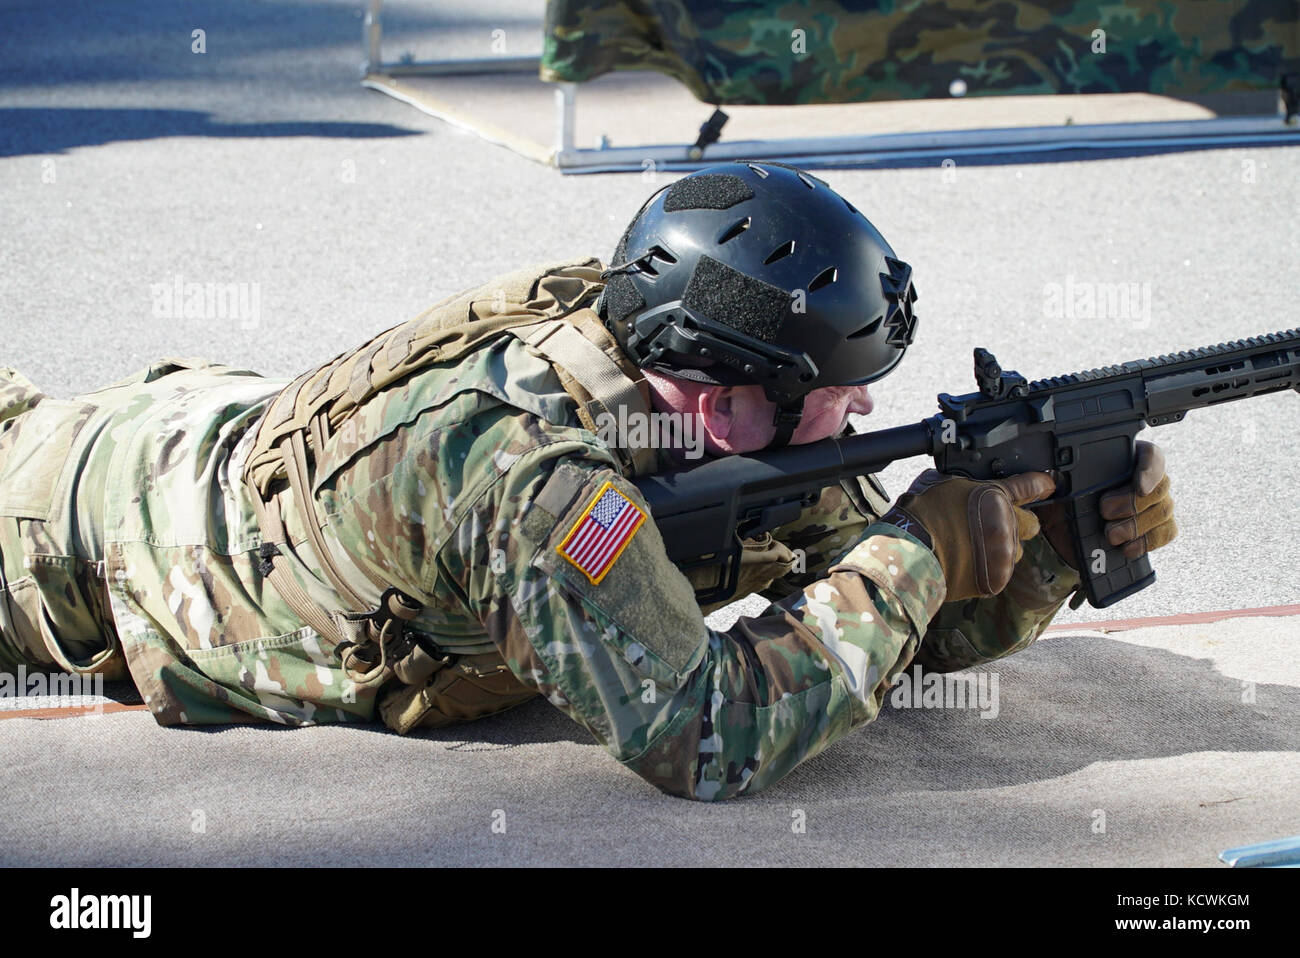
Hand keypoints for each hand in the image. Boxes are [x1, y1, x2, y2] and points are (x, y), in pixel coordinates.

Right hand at [891, 469, 1055, 601]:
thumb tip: (967, 484)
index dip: (1041, 484)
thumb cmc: (921, 515)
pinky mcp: (996, 579)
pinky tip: (965, 564)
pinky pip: (999, 573)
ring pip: (1015, 551)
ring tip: (973, 549)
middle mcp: (1006, 524)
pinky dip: (986, 570)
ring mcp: (1003, 553)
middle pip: (1032, 524)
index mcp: (995, 496)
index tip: (1047, 485)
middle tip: (1000, 525)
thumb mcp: (942, 483)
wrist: (911, 552)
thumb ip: (965, 484)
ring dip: (1001, 549)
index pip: (1031, 486)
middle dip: (1020, 522)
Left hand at [1035, 440, 1177, 570]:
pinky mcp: (1156, 529)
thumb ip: (1059, 475)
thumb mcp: (1057, 485)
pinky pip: (1166, 533)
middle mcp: (1146, 480)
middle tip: (1105, 512)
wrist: (1062, 532)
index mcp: (1125, 460)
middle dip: (1132, 503)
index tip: (1138, 485)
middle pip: (1161, 486)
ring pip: (1163, 511)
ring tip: (1110, 534)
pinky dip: (1147, 542)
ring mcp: (1155, 505)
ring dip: (1136, 525)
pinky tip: (1126, 547)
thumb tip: (1051, 477)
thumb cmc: (1063, 500)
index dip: (1150, 469)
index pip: (1152, 456)